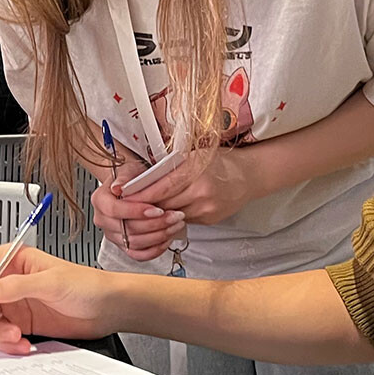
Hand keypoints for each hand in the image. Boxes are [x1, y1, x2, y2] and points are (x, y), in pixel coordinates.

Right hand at [0, 246, 118, 354]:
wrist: (108, 310)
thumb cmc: (87, 285)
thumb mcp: (51, 282)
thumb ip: (16, 286)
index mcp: (13, 260)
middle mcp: (8, 281)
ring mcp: (13, 304)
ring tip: (16, 337)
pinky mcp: (20, 324)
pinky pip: (2, 336)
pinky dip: (8, 343)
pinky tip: (23, 344)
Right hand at [92, 175, 182, 260]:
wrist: (133, 185)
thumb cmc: (131, 177)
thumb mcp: (129, 170)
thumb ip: (125, 177)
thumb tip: (118, 187)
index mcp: (100, 200)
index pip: (114, 210)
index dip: (136, 211)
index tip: (157, 209)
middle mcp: (103, 220)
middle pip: (127, 229)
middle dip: (155, 224)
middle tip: (175, 216)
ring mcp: (112, 235)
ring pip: (134, 243)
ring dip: (159, 236)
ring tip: (175, 224)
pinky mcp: (123, 245)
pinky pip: (138, 255)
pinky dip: (154, 250)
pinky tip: (167, 238)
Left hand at [122, 144, 259, 225]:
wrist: (248, 176)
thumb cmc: (220, 161)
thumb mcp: (195, 155)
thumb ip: (172, 167)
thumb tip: (144, 178)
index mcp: (196, 171)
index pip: (162, 186)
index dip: (142, 194)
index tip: (125, 195)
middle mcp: (202, 192)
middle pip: (164, 204)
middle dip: (145, 205)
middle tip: (127, 204)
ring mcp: (207, 208)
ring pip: (172, 215)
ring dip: (157, 213)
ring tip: (144, 209)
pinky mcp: (209, 219)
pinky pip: (184, 219)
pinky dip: (173, 216)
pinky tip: (166, 211)